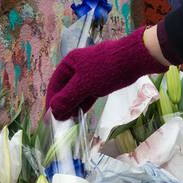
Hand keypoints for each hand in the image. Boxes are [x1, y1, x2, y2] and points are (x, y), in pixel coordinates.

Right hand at [44, 25, 167, 120]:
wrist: (133, 60)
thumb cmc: (106, 69)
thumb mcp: (84, 85)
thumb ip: (67, 98)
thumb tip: (53, 111)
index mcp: (69, 63)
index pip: (54, 84)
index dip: (51, 101)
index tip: (48, 117)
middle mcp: (77, 67)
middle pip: (65, 89)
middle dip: (62, 105)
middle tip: (60, 122)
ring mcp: (90, 73)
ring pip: (77, 92)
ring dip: (73, 106)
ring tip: (69, 121)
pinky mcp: (101, 79)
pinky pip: (88, 93)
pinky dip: (83, 103)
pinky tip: (80, 114)